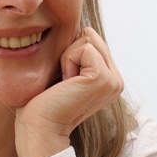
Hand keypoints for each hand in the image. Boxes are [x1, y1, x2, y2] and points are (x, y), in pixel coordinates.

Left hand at [14, 26, 123, 156]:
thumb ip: (76, 53)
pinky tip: (66, 84)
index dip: (69, 53)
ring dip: (67, 57)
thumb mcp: (64, 71)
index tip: (63, 81)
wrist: (39, 128)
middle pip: (91, 35)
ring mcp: (114, 81)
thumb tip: (80, 28)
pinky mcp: (104, 79)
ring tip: (65, 84)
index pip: (91, 39)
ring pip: (88, 38)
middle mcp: (116, 80)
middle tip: (63, 82)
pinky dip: (68, 61)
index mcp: (108, 79)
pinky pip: (84, 48)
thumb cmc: (42, 103)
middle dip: (69, 52)